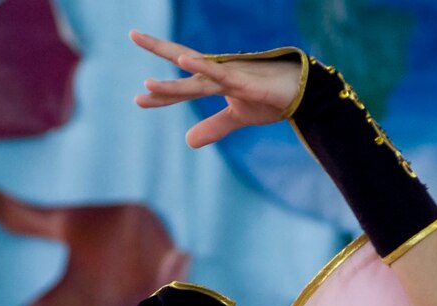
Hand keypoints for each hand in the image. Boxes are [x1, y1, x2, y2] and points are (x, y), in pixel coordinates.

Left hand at [130, 29, 299, 147]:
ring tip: (147, 82)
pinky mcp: (247, 82)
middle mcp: (220, 73)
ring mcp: (233, 75)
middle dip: (158, 48)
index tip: (138, 99)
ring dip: (174, 80)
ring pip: (199, 76)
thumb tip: (187, 141)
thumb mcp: (238, 117)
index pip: (183, 86)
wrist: (304, 97)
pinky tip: (185, 62)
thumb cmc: (272, 100)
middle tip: (132, 33)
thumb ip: (213, 127)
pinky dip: (203, 68)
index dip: (161, 94)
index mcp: (216, 81)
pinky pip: (221, 75)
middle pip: (185, 62)